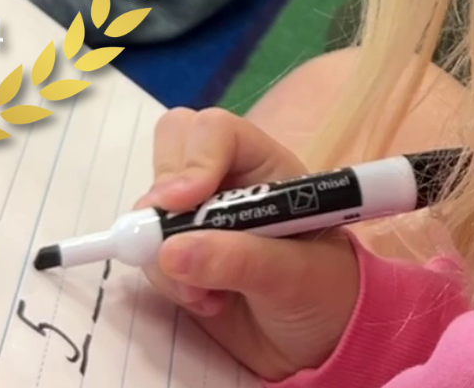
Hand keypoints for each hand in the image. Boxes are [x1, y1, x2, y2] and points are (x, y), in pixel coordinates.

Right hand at [136, 108, 358, 381]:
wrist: (320, 341)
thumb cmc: (326, 294)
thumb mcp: (296, 276)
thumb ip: (241, 260)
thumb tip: (171, 251)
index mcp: (267, 167)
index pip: (215, 132)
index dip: (194, 159)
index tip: (182, 203)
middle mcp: (228, 182)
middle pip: (171, 147)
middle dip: (164, 199)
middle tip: (174, 244)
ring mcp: (198, 217)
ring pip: (150, 206)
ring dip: (166, 253)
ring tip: (210, 294)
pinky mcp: (179, 254)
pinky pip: (146, 251)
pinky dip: (166, 280)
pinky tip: (207, 302)